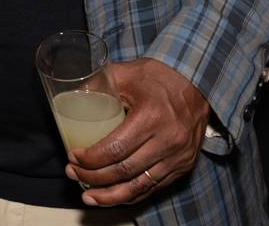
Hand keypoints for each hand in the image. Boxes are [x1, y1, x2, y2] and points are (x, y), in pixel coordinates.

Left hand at [66, 58, 208, 205]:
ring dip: (111, 195)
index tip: (73, 157)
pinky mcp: (184, 165)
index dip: (91, 159)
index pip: (115, 149)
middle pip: (125, 170)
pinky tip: (115, 195)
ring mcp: (179, 156)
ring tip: (89, 196)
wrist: (197, 80)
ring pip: (140, 185)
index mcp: (151, 116)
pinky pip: (155, 187)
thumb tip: (71, 97)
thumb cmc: (157, 75)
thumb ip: (97, 83)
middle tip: (73, 174)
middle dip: (94, 178)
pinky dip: (133, 194)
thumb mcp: (125, 73)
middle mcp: (168, 140)